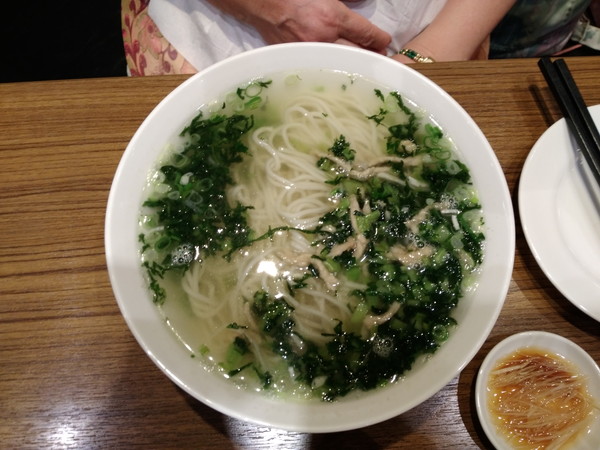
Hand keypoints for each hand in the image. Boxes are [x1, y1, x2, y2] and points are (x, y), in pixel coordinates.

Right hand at [207, 0, 390, 53]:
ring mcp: (311, 52)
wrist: (261, 4)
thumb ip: (346, 1)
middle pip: (358, 54)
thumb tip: (364, 3)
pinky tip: (339, 69)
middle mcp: (323, 38)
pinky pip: (321, 67)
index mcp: (331, 17)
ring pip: (341, 64)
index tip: (385, 43)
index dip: (380, 40)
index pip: (366, 33)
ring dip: (355, 66)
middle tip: (380, 59)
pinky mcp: (299, 60)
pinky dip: (333, 68)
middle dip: (372, 57)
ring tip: (364, 67)